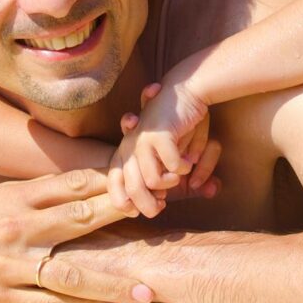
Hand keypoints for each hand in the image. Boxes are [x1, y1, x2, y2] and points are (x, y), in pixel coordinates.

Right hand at [0, 168, 154, 302]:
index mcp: (17, 199)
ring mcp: (11, 266)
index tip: (145, 182)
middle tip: (159, 217)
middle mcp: (17, 230)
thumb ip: (39, 193)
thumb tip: (87, 184)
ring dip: (111, 282)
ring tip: (146, 290)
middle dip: (121, 217)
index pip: (72, 186)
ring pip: (70, 274)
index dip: (110, 184)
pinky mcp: (4, 298)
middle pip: (78, 221)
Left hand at [108, 81, 213, 218]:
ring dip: (170, 184)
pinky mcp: (160, 134)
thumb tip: (158, 203)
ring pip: (152, 180)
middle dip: (149, 205)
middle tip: (163, 204)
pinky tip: (188, 162)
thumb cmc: (174, 124)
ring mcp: (143, 139)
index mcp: (125, 150)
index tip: (138, 212)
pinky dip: (182, 169)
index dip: (123, 202)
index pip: (114, 183)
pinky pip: (172, 166)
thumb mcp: (161, 153)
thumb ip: (157, 174)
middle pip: (133, 188)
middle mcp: (129, 145)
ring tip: (178, 176)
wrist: (185, 90)